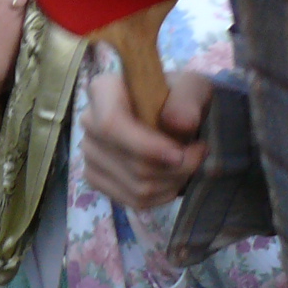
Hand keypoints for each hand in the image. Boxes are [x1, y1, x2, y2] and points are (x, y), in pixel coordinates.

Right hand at [83, 67, 208, 210]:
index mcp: (103, 91)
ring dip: (173, 181)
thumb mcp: (192, 87)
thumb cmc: (179, 97)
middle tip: (199, 152)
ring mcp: (89, 153)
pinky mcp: (96, 178)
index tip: (178, 154)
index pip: (111, 125)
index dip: (144, 146)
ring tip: (189, 163)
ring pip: (136, 186)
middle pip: (131, 162)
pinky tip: (173, 178)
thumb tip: (179, 124)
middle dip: (174, 167)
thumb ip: (188, 100)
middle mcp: (88, 122)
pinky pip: (133, 200)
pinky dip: (163, 195)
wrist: (175, 114)